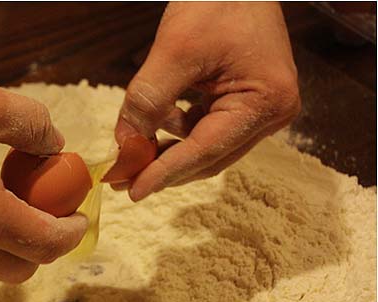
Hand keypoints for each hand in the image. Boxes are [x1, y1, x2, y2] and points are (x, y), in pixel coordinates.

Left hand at [115, 2, 300, 199]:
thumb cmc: (216, 0)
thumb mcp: (175, 50)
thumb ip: (148, 100)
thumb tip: (124, 144)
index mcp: (265, 102)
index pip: (205, 150)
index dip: (165, 172)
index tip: (131, 190)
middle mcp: (271, 113)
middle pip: (209, 156)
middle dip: (163, 166)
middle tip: (122, 178)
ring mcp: (261, 109)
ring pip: (206, 146)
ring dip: (169, 149)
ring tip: (133, 148)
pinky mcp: (246, 101)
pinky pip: (208, 128)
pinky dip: (179, 130)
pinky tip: (157, 121)